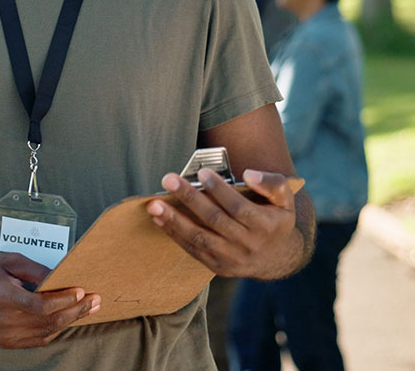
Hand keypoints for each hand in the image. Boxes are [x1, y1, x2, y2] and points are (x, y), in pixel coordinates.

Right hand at [0, 251, 99, 348]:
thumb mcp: (9, 260)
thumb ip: (36, 270)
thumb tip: (61, 278)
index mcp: (4, 297)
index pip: (42, 305)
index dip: (65, 300)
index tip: (82, 291)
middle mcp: (4, 321)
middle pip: (49, 320)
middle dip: (76, 310)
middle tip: (95, 301)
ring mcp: (5, 335)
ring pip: (47, 332)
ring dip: (69, 321)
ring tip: (87, 309)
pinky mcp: (6, 342)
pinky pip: (38, 339)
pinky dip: (55, 329)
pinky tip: (66, 318)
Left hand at [147, 168, 304, 279]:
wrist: (278, 259)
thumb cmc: (275, 221)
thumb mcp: (285, 201)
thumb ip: (272, 184)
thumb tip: (248, 174)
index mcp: (265, 226)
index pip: (238, 207)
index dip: (220, 190)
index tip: (202, 173)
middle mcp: (248, 244)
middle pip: (214, 219)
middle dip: (189, 198)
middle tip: (169, 179)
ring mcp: (231, 258)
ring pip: (200, 238)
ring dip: (174, 220)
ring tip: (154, 204)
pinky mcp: (218, 266)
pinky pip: (193, 249)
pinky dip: (174, 234)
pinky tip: (159, 219)